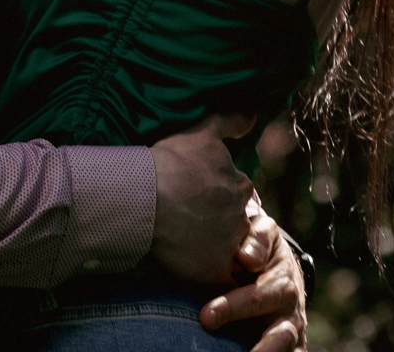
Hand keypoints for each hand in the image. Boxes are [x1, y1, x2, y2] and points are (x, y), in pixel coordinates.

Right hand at [148, 114, 254, 284]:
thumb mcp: (200, 132)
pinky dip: (212, 276)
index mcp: (240, 185)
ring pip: (232, 253)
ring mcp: (230, 245)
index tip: (195, 201)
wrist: (140, 198)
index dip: (216, 201)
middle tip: (190, 224)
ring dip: (217, 251)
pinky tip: (191, 266)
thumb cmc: (167, 163)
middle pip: (237, 226)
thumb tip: (253, 114)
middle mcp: (242, 215)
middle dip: (220, 227)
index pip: (237, 199)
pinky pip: (223, 280)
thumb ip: (230, 121)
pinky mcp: (216, 271)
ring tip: (188, 246)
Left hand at [200, 199, 306, 351]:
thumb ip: (257, 239)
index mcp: (283, 284)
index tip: (206, 317)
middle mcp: (291, 313)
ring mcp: (293, 333)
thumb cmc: (262, 247)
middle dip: (259, 348)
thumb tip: (247, 258)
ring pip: (289, 351)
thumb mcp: (263, 232)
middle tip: (221, 338)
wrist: (282, 265)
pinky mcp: (292, 347)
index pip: (257, 298)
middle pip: (279, 335)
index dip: (231, 308)